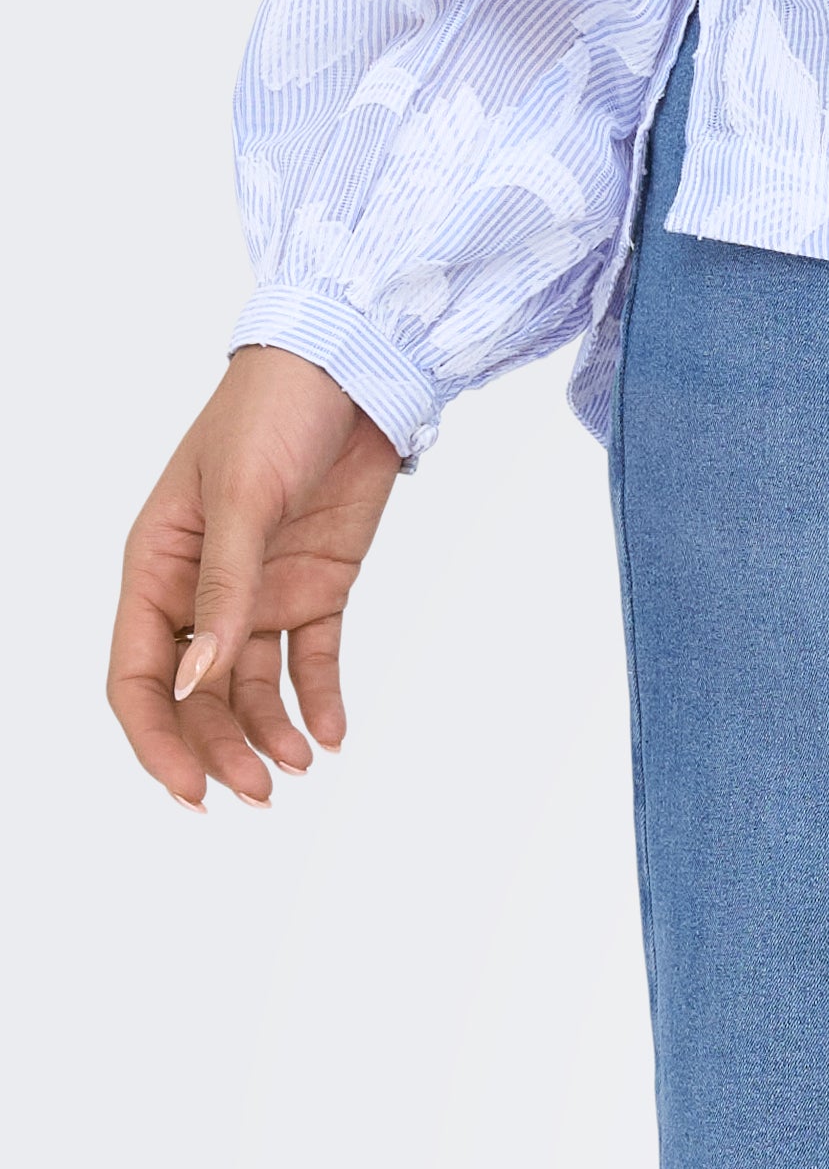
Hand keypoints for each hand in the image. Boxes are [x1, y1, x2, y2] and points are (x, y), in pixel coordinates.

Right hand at [109, 346, 404, 809]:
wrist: (350, 373)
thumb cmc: (272, 415)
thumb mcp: (243, 501)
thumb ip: (226, 591)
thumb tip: (198, 677)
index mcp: (157, 565)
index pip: (138, 673)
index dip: (157, 737)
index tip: (191, 789)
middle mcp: (201, 589)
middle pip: (196, 695)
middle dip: (221, 748)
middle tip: (259, 794)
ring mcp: (259, 593)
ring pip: (251, 688)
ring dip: (271, 733)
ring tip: (302, 765)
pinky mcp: (315, 588)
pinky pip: (311, 660)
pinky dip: (321, 700)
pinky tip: (333, 735)